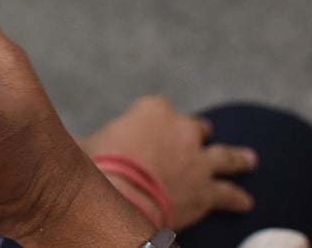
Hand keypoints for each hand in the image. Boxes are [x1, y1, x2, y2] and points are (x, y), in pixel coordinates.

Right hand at [79, 96, 256, 230]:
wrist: (122, 198)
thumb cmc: (96, 168)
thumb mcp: (82, 145)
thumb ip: (84, 142)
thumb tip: (60, 146)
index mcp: (151, 110)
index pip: (155, 109)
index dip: (151, 122)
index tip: (146, 133)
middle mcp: (182, 129)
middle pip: (195, 128)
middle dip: (197, 134)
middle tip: (203, 134)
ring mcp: (198, 160)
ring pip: (225, 156)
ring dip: (239, 159)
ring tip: (250, 160)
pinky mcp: (208, 191)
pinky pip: (228, 195)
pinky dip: (237, 199)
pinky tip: (246, 203)